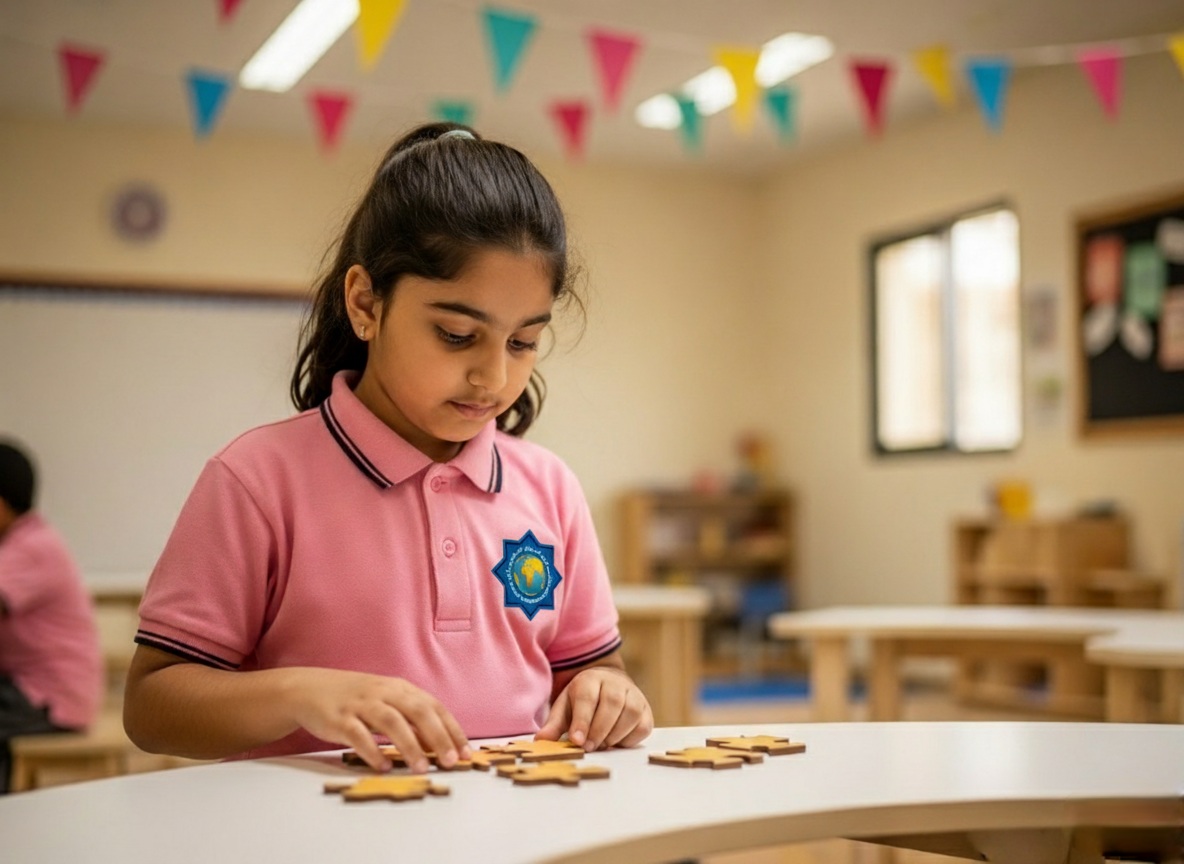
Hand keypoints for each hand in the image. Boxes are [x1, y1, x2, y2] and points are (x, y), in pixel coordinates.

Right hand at [285, 668, 469, 772]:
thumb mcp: (387, 702)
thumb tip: (439, 745)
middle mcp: (384, 693)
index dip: (452, 729)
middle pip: (418, 712)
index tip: (466, 753)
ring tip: (422, 768)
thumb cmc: (355, 698)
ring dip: (410, 746)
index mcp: (400, 688)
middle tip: (452, 761)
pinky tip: (384, 766)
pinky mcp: (339, 718)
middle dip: (438, 737)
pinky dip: (372, 751)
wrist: (309, 688)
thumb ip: (411, 720)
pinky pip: (358, 735)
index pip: (433, 707)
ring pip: (391, 722)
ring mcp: (361, 704)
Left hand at [534, 667, 652, 750]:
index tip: (577, 741)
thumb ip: (554, 725)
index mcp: (590, 679)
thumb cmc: (583, 700)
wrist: (608, 685)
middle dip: (599, 730)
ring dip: (614, 735)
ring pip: (630, 714)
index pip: (588, 698)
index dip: (583, 721)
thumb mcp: (565, 707)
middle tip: (588, 747)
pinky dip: (629, 739)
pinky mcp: (646, 710)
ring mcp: (634, 695)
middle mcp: (615, 683)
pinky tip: (616, 741)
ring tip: (601, 745)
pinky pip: (642, 727)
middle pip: (612, 704)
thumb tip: (541, 741)